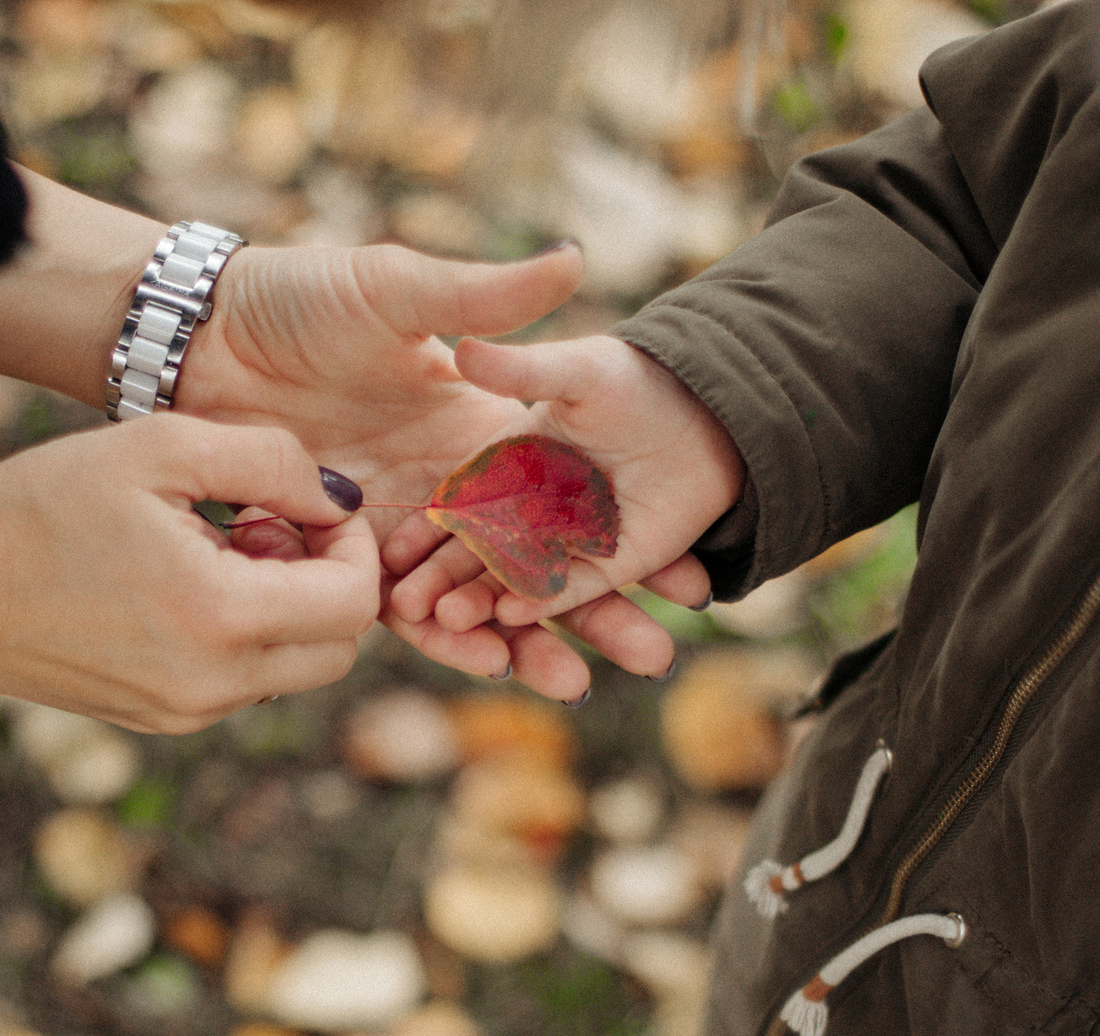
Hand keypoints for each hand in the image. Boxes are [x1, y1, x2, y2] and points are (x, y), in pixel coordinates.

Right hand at [0, 414, 377, 731]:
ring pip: (292, 668)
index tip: (307, 502)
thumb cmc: (43, 503)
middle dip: (325, 580)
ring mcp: (184, 714)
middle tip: (261, 523)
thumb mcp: (161, 447)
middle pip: (337, 649)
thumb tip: (338, 497)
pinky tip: (178, 582)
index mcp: (223, 618)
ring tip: (211, 545)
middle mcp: (213, 686)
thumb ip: (272, 461)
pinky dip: (238, 634)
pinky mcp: (157, 721)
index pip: (354, 602)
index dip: (352, 544)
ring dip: (281, 607)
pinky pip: (239, 683)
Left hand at [178, 242, 702, 698]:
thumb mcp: (397, 289)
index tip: (690, 576)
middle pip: (537, 559)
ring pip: (476, 595)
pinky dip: (440, 636)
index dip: (628, 530)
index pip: (569, 490)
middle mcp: (449, 483)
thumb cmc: (299, 298)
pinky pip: (399, 606)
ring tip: (572, 683)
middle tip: (651, 656)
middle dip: (595, 610)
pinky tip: (483, 664)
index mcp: (478, 424)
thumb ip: (484, 296)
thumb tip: (574, 260)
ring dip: (525, 641)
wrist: (201, 338)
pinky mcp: (341, 553)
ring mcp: (398, 524)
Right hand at [387, 335, 742, 659]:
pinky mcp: (612, 565)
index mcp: (508, 466)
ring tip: (451, 622)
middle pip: (476, 554)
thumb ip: (521, 371)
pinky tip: (512, 620)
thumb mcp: (574, 372)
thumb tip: (462, 349)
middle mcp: (531, 512)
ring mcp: (569, 542)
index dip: (422, 530)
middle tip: (406, 606)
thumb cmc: (635, 381)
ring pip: (516, 579)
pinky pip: (572, 589)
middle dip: (441, 581)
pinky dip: (542, 602)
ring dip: (482, 602)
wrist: (712, 411)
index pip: (454, 506)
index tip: (387, 553)